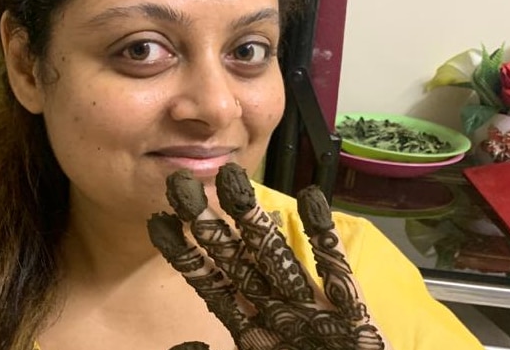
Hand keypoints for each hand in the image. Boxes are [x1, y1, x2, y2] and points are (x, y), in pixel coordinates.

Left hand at [147, 163, 388, 349]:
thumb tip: (181, 347)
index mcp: (251, 330)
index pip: (210, 284)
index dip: (184, 254)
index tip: (157, 221)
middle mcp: (275, 310)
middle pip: (234, 259)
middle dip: (207, 222)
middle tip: (180, 183)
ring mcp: (312, 307)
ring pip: (275, 254)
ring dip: (253, 217)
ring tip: (230, 176)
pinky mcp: (353, 313)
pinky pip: (335, 268)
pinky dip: (324, 235)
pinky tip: (311, 197)